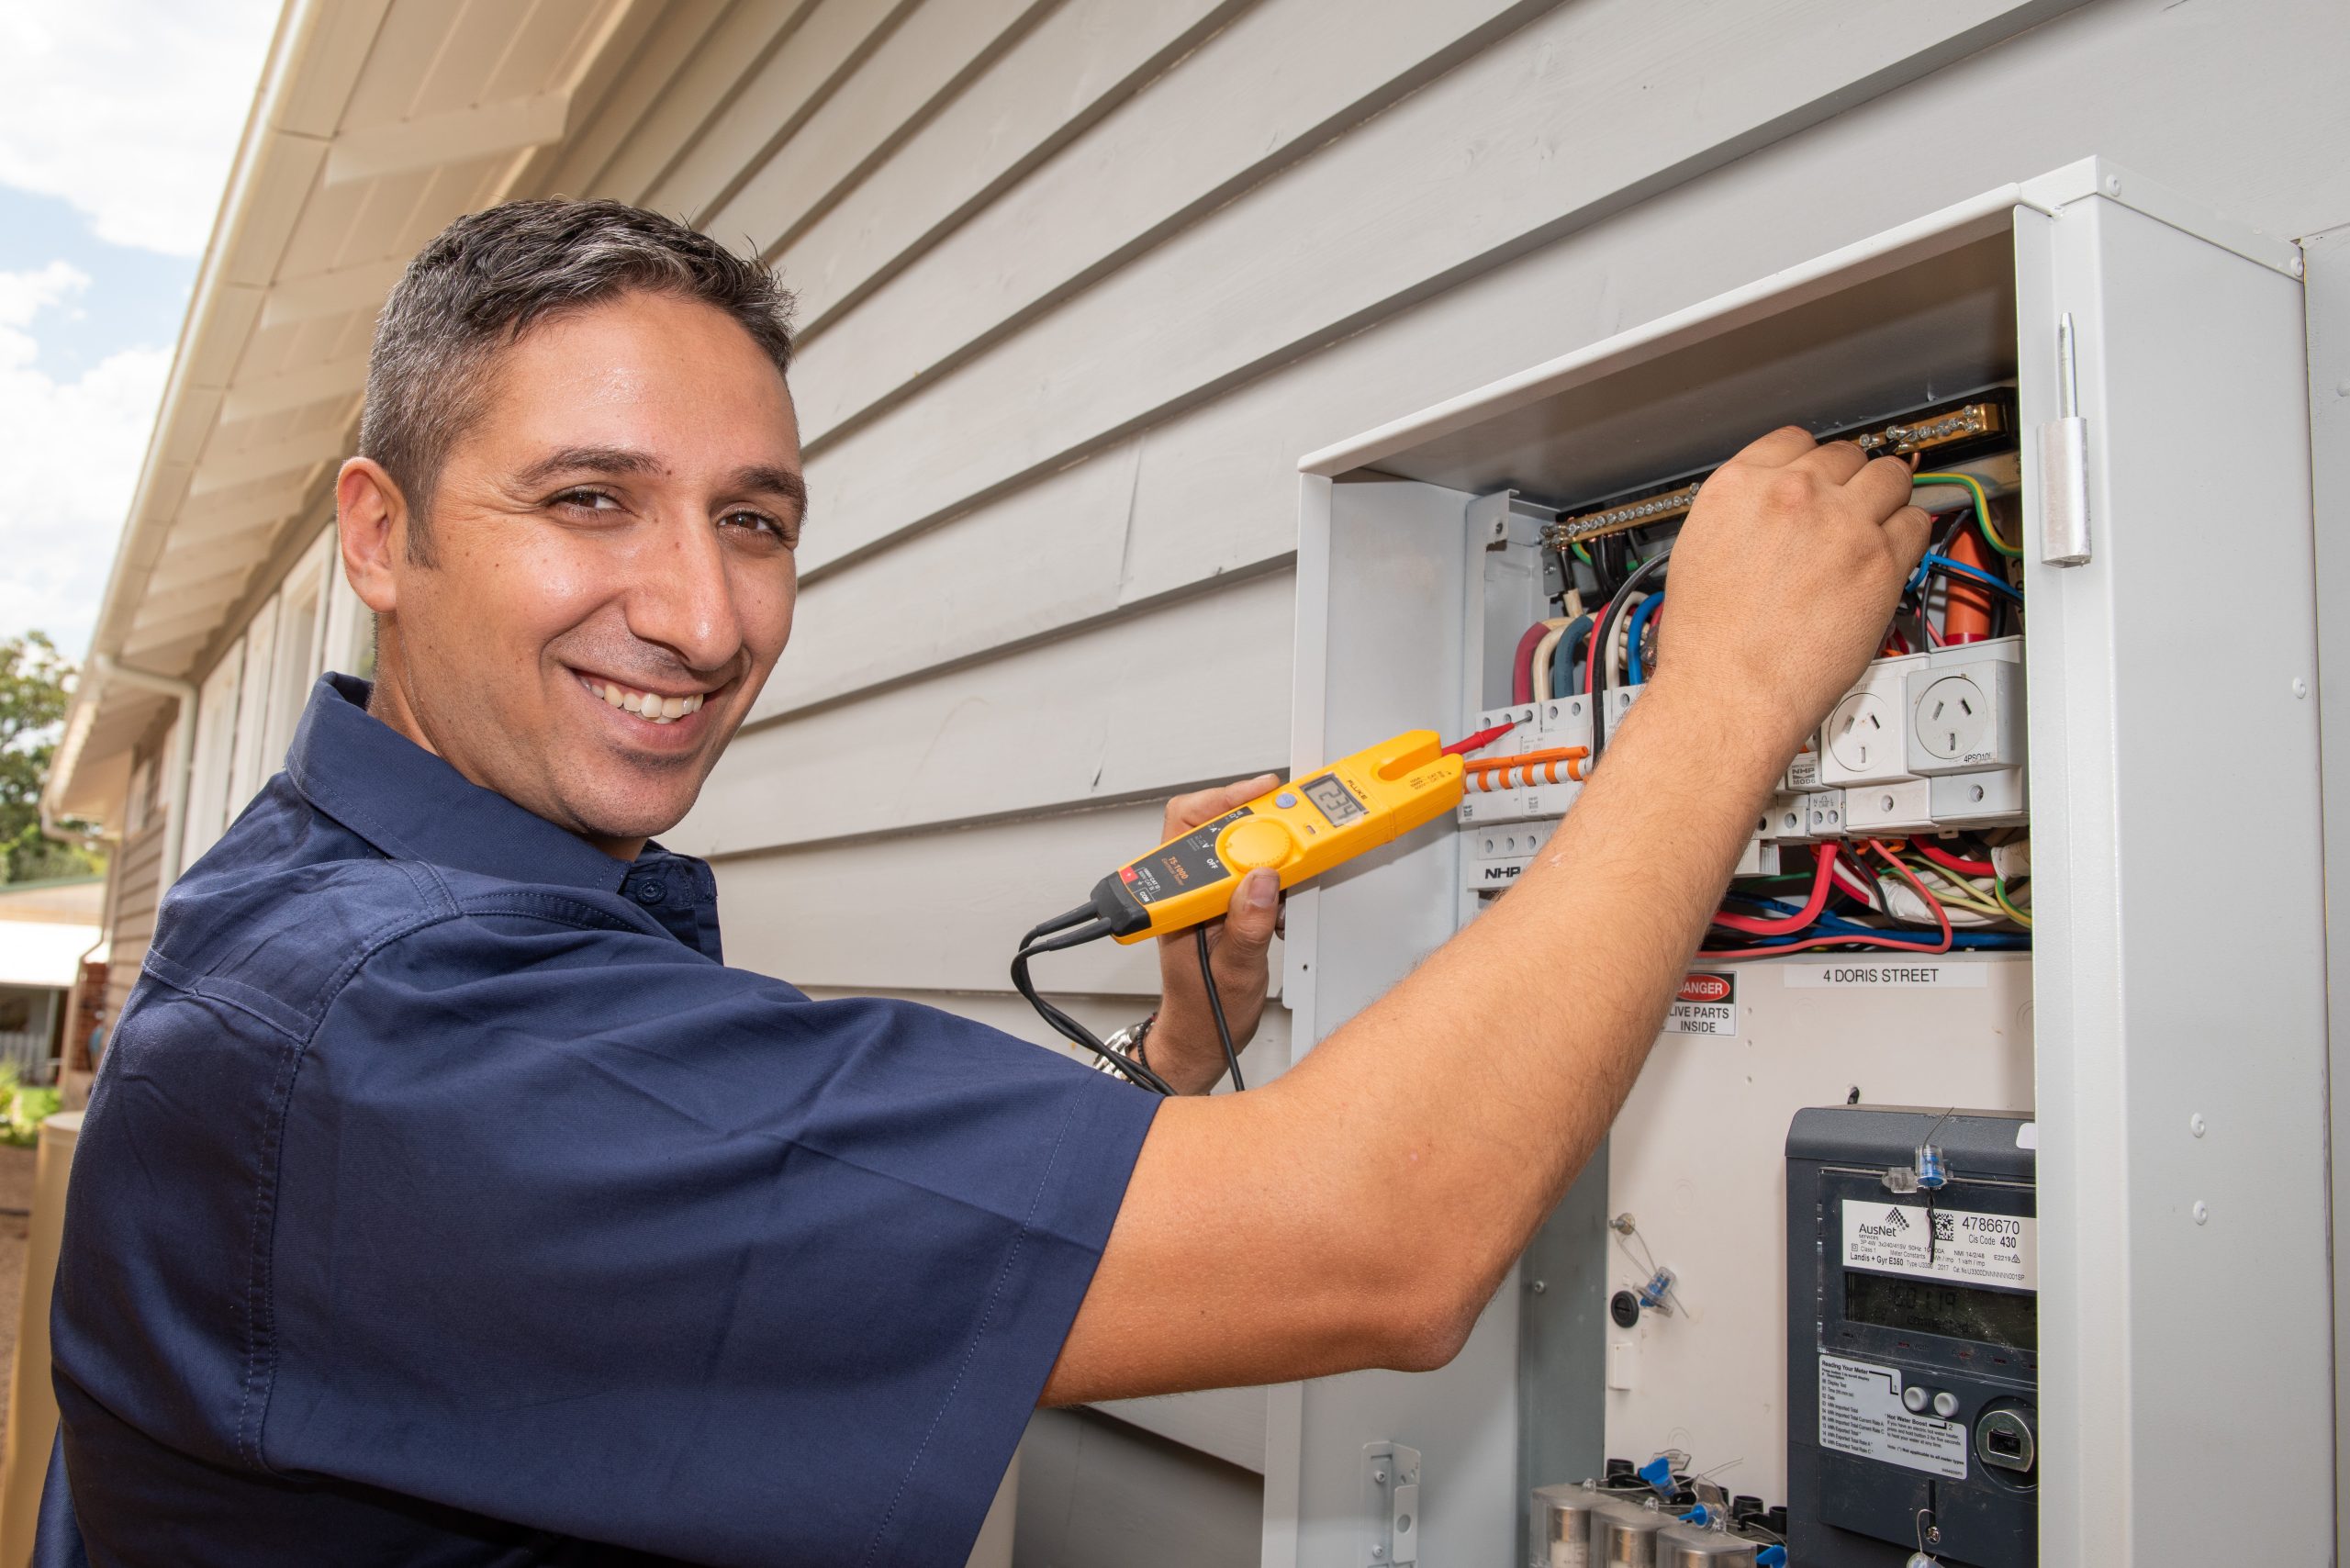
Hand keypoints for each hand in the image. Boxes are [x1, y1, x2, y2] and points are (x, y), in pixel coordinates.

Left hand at [1148, 773, 1282, 1093]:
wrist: (1204, 1036)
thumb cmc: (1204, 1008)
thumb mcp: (1235, 972)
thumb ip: (1248, 926)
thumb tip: (1265, 881)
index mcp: (1174, 898)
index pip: (1190, 822)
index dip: (1228, 799)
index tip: (1265, 793)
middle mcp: (1187, 889)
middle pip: (1217, 824)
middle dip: (1259, 822)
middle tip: (1293, 828)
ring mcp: (1206, 894)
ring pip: (1239, 845)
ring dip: (1271, 854)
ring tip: (1290, 873)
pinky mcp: (1225, 901)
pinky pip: (1252, 871)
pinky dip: (1275, 879)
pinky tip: (1281, 903)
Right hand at [1651, 427, 1931, 760]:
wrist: (1730, 691)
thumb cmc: (1707, 641)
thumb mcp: (1697, 551)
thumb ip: (1741, 515)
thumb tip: (1768, 508)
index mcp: (1740, 486)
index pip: (1793, 439)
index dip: (1811, 461)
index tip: (1819, 476)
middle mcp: (1794, 493)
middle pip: (1846, 454)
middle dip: (1849, 481)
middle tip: (1848, 509)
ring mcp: (1842, 522)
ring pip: (1891, 476)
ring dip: (1886, 498)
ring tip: (1877, 525)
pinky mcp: (1881, 559)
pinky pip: (1916, 522)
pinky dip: (1909, 535)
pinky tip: (1890, 556)